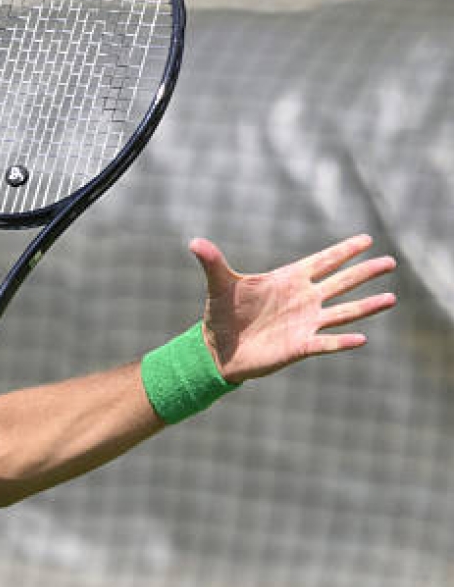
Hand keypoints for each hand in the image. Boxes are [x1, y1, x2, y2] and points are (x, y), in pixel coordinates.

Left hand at [191, 234, 396, 383]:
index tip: (367, 239)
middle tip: (391, 261)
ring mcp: (304, 322)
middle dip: (364, 272)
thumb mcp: (219, 285)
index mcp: (287, 280)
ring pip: (342, 312)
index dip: (343, 251)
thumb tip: (194, 241)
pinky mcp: (299, 345)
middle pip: (340, 282)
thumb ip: (212, 262)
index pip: (322, 261)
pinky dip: (342, 341)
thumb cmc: (222, 313)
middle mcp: (302, 299)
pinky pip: (326, 342)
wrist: (217, 348)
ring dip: (366, 306)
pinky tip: (361, 338)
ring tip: (391, 298)